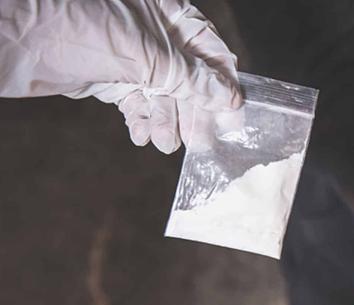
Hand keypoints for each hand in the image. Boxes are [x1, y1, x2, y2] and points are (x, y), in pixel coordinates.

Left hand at [0, 0, 240, 152]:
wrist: (7, 37)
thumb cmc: (72, 24)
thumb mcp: (143, 54)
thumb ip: (189, 77)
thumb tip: (228, 96)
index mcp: (166, 11)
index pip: (209, 48)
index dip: (222, 82)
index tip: (231, 114)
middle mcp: (151, 30)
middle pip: (188, 75)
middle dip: (193, 109)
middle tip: (200, 139)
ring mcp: (128, 53)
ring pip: (161, 92)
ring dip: (166, 120)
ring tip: (165, 142)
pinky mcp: (107, 75)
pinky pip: (135, 101)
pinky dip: (141, 120)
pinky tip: (141, 135)